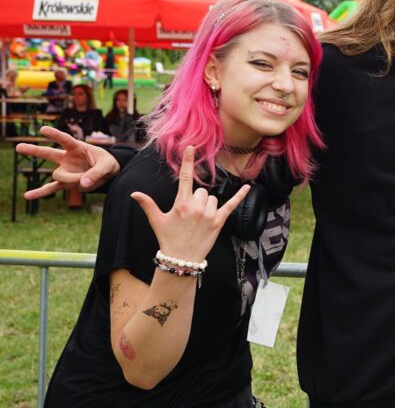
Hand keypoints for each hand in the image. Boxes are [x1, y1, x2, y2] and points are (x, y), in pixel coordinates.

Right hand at [17, 126, 120, 198]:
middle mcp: (67, 158)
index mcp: (78, 147)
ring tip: (86, 180)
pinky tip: (27, 196)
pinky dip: (40, 192)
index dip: (55, 134)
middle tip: (19, 147)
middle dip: (35, 150)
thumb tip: (83, 184)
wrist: (109, 174)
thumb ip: (96, 173)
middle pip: (48, 153)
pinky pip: (51, 188)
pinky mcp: (66, 183)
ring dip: (72, 179)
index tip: (43, 129)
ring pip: (59, 175)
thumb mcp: (107, 166)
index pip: (65, 140)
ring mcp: (65, 170)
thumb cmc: (108, 164)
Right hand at [131, 146, 250, 262]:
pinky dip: (240, 196)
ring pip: (212, 198)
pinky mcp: (219, 222)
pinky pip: (232, 205)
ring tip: (198, 220)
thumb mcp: (157, 221)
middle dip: (196, 199)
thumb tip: (134, 194)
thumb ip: (148, 205)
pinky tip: (248, 187)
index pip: (185, 178)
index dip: (188, 162)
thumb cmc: (168, 239)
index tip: (191, 148)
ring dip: (207, 205)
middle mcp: (196, 207)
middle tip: (189, 215)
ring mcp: (209, 214)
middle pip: (201, 191)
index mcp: (181, 204)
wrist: (181, 259)